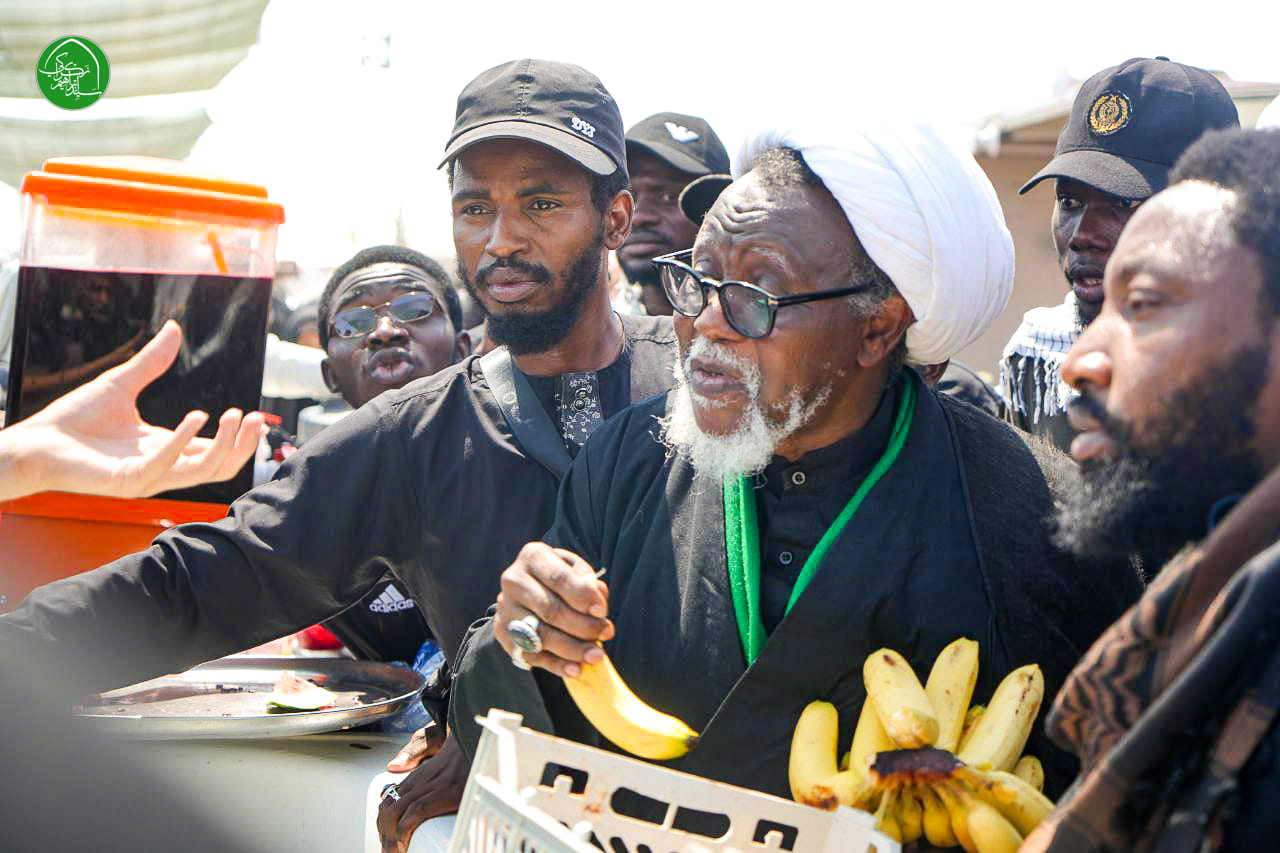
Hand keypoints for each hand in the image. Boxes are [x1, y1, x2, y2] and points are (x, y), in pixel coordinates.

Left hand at [0, 320, 264, 501]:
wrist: (35, 440)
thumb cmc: (73, 418)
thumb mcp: (122, 383)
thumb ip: (153, 362)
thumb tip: (174, 328)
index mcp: (164, 449)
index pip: (213, 452)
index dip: (237, 437)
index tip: (253, 414)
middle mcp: (161, 467)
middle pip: (217, 468)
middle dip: (242, 446)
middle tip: (254, 418)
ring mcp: (146, 478)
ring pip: (201, 472)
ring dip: (223, 445)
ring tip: (232, 415)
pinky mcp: (127, 481)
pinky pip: (165, 467)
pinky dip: (185, 443)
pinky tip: (197, 418)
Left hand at [377, 731, 466, 852]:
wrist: (477, 738)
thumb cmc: (462, 748)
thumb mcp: (436, 747)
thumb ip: (415, 754)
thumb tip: (393, 765)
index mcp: (418, 776)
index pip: (390, 801)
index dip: (383, 822)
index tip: (385, 837)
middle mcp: (419, 780)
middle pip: (388, 809)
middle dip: (384, 833)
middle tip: (388, 850)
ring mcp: (430, 786)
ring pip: (396, 813)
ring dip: (390, 837)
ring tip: (393, 852)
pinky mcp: (444, 793)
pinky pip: (415, 813)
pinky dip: (404, 831)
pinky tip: (403, 843)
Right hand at [494, 542, 612, 676]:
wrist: (527, 593)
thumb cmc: (559, 580)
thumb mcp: (575, 571)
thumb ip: (589, 582)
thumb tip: (598, 598)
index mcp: (533, 557)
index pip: (559, 578)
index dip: (583, 596)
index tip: (602, 611)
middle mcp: (513, 580)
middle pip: (551, 609)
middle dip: (583, 625)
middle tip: (606, 634)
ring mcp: (505, 609)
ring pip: (541, 635)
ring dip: (573, 649)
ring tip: (596, 656)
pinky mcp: (504, 635)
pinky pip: (532, 655)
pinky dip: (557, 665)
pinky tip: (576, 670)